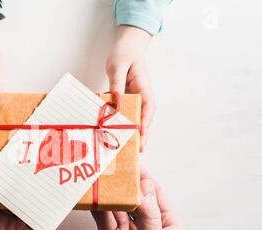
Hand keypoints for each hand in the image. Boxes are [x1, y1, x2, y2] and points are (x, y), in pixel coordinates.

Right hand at [92, 169, 183, 229]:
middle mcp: (146, 227)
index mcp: (165, 226)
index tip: (132, 163)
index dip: (143, 178)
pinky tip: (93, 201)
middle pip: (133, 199)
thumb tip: (145, 188)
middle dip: (122, 185)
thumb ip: (149, 216)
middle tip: (111, 169)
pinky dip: (97, 211)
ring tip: (99, 182)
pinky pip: (104, 222)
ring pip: (116, 209)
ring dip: (108, 197)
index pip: (154, 194)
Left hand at [106, 26, 154, 151]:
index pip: (147, 110)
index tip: (141, 137)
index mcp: (144, 89)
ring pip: (136, 119)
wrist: (128, 46)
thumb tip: (114, 104)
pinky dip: (123, 124)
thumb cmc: (125, 53)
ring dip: (133, 133)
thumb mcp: (117, 67)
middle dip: (141, 135)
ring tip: (128, 148)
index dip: (145, 125)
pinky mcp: (128, 99)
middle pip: (144, 119)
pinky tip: (117, 134)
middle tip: (136, 150)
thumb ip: (116, 85)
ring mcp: (136, 99)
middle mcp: (143, 96)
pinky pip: (127, 114)